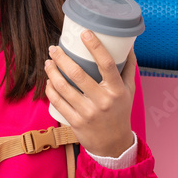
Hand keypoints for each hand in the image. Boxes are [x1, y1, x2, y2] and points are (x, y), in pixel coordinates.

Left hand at [44, 31, 137, 157]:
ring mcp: (88, 112)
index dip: (95, 46)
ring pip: (64, 87)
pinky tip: (49, 81)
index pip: (107, 63)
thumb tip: (128, 43)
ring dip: (52, 71)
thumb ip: (128, 67)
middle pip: (78, 74)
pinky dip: (50, 89)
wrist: (113, 144)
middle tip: (54, 48)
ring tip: (48, 62)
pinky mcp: (75, 122)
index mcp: (117, 90)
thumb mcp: (129, 90)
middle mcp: (103, 101)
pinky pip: (58, 102)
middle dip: (61, 57)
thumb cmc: (120, 112)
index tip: (84, 33)